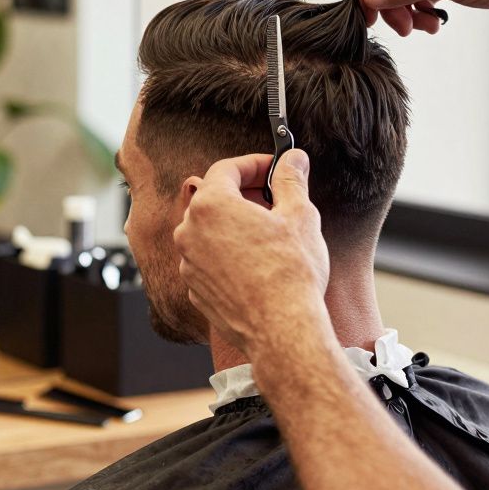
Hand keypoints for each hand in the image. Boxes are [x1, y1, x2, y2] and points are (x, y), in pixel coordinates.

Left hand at [173, 150, 330, 356]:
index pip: (225, 169)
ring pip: (209, 232)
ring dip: (235, 226)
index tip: (274, 169)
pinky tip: (257, 264)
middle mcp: (189, 232)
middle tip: (274, 200)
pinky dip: (228, 255)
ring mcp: (188, 263)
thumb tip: (293, 159)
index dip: (253, 164)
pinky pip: (209, 261)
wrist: (281, 330)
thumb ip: (291, 180)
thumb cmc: (290, 272)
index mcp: (210, 205)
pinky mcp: (195, 290)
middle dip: (244, 194)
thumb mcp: (299, 215)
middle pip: (214, 199)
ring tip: (268, 234)